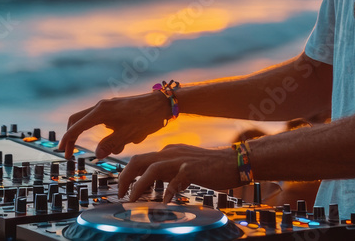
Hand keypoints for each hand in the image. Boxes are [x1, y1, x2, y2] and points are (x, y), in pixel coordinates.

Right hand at [60, 92, 170, 159]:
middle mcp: (101, 106)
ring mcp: (108, 106)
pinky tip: (131, 138)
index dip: (68, 141)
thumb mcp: (128, 135)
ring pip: (92, 123)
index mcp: (101, 111)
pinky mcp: (116, 109)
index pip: (76, 127)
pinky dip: (110, 134)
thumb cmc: (146, 118)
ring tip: (123, 145)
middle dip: (72, 136)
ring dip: (100, 138)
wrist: (163, 104)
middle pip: (77, 120)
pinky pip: (105, 122)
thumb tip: (97, 154)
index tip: (64, 153)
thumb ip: (110, 145)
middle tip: (70, 153)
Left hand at [118, 144, 240, 202]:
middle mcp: (171, 152)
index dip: (127, 174)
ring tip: (133, 199)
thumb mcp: (184, 164)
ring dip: (139, 185)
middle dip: (125, 177)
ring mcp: (181, 160)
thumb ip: (169, 170)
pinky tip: (164, 203)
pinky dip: (167, 193)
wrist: (234, 161)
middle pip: (139, 161)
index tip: (122, 188)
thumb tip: (153, 181)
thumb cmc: (210, 166)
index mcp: (168, 152)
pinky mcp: (192, 169)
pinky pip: (175, 181)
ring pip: (152, 169)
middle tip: (120, 194)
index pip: (140, 159)